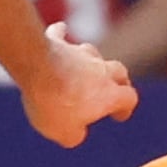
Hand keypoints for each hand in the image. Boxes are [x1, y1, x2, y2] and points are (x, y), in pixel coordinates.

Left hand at [14, 20, 136, 146]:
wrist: (36, 69)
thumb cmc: (55, 103)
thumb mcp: (66, 133)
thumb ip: (75, 135)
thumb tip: (76, 132)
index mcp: (109, 93)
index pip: (129, 98)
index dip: (126, 107)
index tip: (118, 115)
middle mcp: (100, 70)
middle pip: (119, 71)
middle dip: (118, 80)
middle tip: (112, 88)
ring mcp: (79, 54)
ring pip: (93, 54)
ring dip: (91, 60)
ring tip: (84, 66)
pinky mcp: (57, 43)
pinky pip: (60, 35)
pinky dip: (60, 35)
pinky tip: (59, 30)